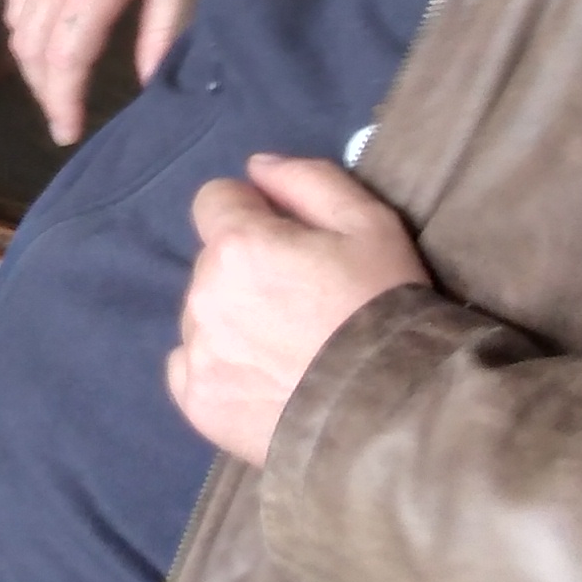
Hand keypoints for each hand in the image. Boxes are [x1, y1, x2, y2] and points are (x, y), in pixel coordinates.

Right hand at [1, 0, 195, 144]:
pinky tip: (42, 24)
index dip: (61, 102)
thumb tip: (147, 85)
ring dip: (30, 54)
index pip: (64, 60)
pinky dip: (20, 14)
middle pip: (31, 46)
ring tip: (53, 75)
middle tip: (61, 110)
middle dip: (44, 87)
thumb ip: (160, 34)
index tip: (66, 130)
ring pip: (14, 18)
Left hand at [167, 155, 432, 465]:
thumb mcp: (369, 224)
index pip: (215, 199)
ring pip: (201, 313)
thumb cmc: (383, 309)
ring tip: (288, 347)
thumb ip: (307, 179)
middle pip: (210, 259)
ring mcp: (196, 352)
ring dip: (231, 318)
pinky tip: (263, 378)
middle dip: (246, 267)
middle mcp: (203, 294)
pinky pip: (190, 366)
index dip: (254, 213)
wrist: (392, 414)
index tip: (289, 241)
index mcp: (238, 244)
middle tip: (301, 301)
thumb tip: (256, 167)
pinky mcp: (196, 401)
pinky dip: (218, 367)